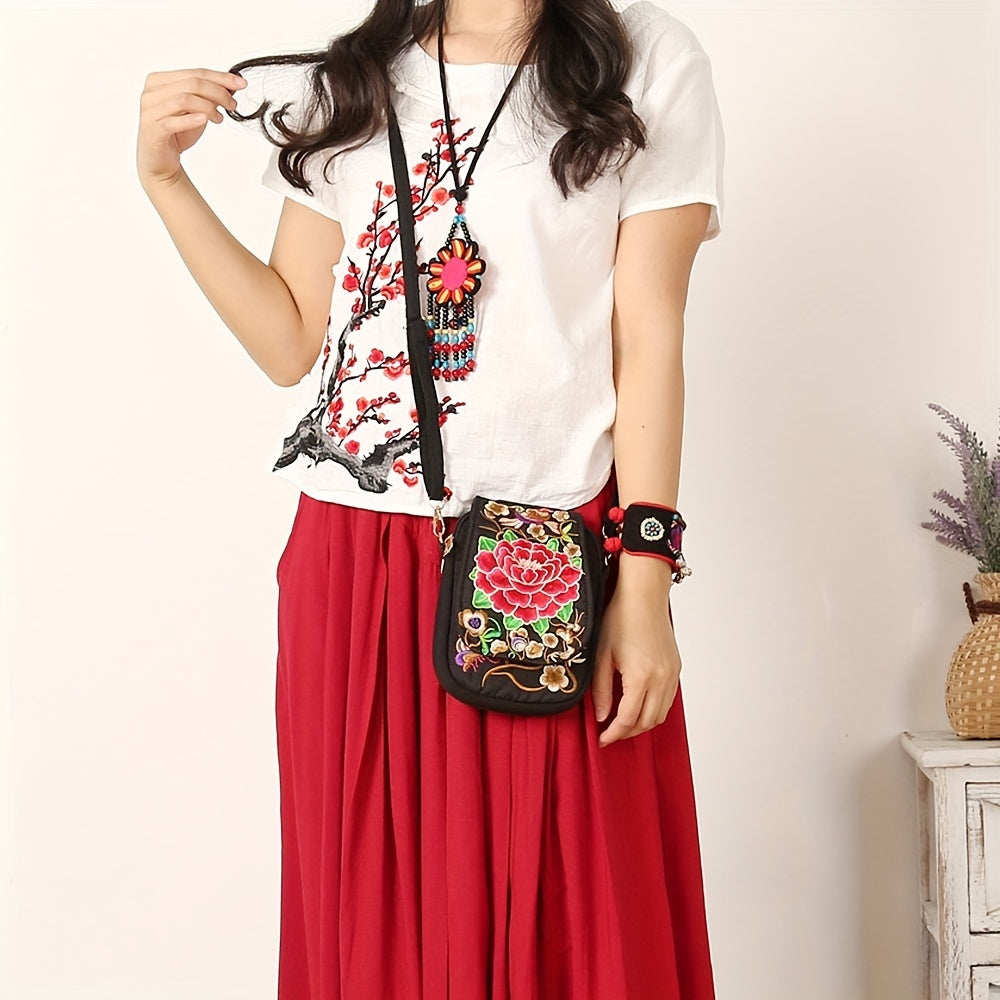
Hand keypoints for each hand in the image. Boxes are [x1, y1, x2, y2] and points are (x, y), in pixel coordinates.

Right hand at [136, 68, 246, 188]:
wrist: (162, 160)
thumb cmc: (177, 133)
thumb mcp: (196, 111)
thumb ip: (209, 96)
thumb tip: (232, 85)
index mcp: (160, 80)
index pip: (195, 73)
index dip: (220, 77)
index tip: (241, 84)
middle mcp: (152, 92)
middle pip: (191, 83)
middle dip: (218, 92)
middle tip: (232, 104)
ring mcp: (150, 110)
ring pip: (184, 99)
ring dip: (208, 107)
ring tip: (220, 118)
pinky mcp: (153, 129)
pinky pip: (173, 122)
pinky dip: (190, 119)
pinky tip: (204, 120)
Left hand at [591, 572, 679, 747]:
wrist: (644, 596)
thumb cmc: (620, 618)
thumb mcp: (602, 655)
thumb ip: (600, 690)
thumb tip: (601, 716)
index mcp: (640, 676)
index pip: (628, 719)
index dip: (613, 734)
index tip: (602, 740)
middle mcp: (661, 678)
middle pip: (647, 722)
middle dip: (628, 733)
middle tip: (610, 734)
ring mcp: (671, 674)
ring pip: (660, 714)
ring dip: (642, 724)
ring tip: (623, 723)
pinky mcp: (676, 668)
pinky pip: (668, 700)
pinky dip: (654, 710)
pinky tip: (639, 706)